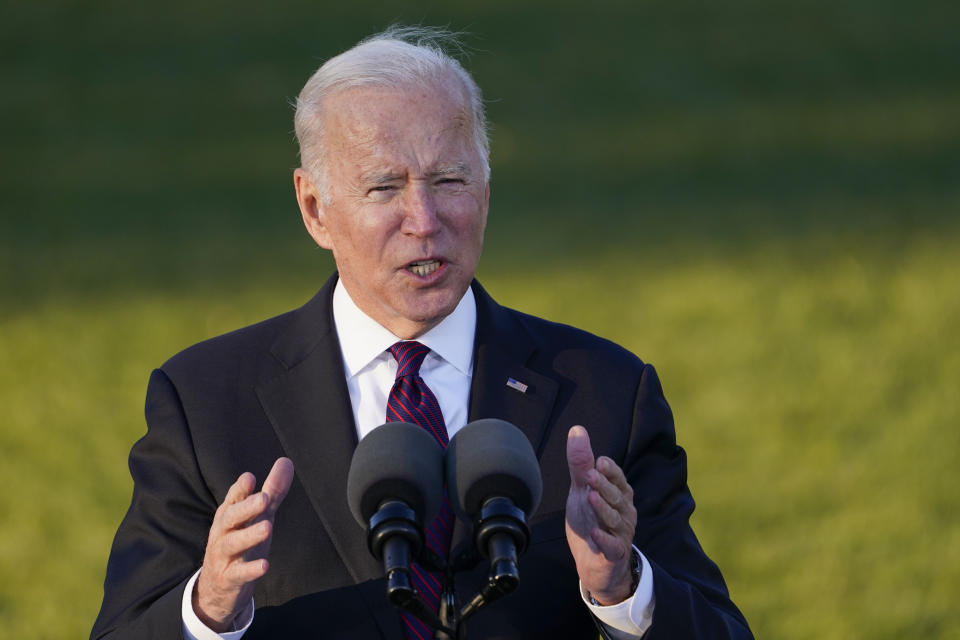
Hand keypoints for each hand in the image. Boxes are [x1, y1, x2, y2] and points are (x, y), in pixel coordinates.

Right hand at [193, 457, 294, 630]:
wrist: (217, 587)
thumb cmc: (241, 541)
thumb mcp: (257, 516)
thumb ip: (273, 490)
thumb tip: (286, 461)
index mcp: (229, 514)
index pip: (233, 499)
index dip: (240, 489)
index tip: (249, 478)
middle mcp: (223, 532)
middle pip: (231, 518)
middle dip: (246, 507)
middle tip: (264, 499)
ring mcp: (223, 556)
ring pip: (233, 544)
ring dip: (249, 535)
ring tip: (268, 527)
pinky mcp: (228, 578)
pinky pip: (238, 574)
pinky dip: (250, 569)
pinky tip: (265, 565)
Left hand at [565, 425, 637, 604]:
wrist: (595, 563)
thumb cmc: (591, 519)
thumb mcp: (582, 490)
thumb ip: (581, 463)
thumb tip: (577, 429)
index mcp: (618, 494)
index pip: (617, 478)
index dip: (610, 471)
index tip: (599, 461)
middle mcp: (624, 511)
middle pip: (616, 496)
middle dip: (604, 485)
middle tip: (590, 475)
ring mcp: (621, 533)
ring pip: (615, 519)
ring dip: (603, 509)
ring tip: (591, 498)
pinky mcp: (614, 553)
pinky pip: (612, 546)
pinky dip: (604, 539)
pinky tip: (594, 533)